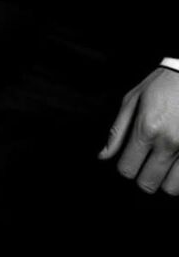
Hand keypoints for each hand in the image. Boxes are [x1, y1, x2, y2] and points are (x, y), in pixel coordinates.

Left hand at [99, 67, 178, 194]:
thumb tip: (102, 156)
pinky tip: (176, 162)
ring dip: (164, 179)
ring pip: (170, 188)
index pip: (127, 169)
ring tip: (163, 162)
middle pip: (147, 184)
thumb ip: (117, 131)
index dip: (125, 166)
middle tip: (147, 161)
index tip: (131, 157)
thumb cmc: (161, 85)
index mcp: (146, 128)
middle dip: (143, 176)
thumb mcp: (133, 100)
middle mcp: (167, 142)